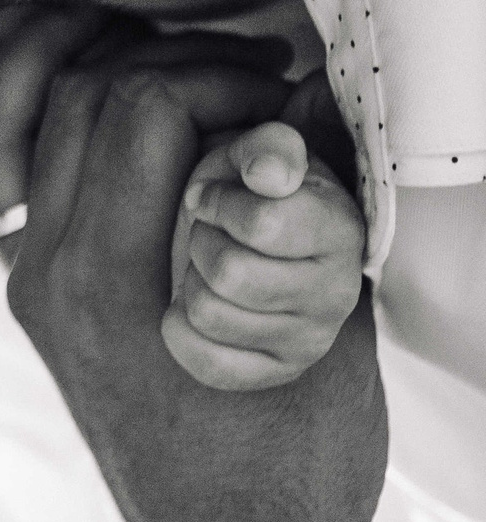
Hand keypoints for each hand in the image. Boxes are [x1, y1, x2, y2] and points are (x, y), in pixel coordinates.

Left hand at [2, 51, 399, 521]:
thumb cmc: (297, 456)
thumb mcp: (319, 323)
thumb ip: (301, 207)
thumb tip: (294, 100)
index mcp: (107, 280)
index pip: (137, 107)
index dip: (218, 76)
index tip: (278, 89)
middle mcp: (45, 274)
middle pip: (75, 99)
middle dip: (169, 62)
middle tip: (248, 76)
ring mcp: (27, 280)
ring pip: (24, 122)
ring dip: (98, 72)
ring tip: (182, 73)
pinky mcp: (33, 289)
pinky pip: (3, 169)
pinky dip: (26, 107)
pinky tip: (65, 74)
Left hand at [164, 105, 364, 391]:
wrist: (253, 243)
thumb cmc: (249, 193)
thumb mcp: (256, 155)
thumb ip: (267, 149)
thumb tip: (268, 174)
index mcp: (340, 230)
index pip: (261, 224)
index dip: (219, 204)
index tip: (215, 198)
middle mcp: (337, 293)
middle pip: (229, 274)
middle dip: (203, 243)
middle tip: (212, 234)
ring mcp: (310, 340)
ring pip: (209, 315)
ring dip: (191, 281)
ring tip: (211, 266)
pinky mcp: (274, 372)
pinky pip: (205, 362)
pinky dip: (180, 329)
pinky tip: (195, 304)